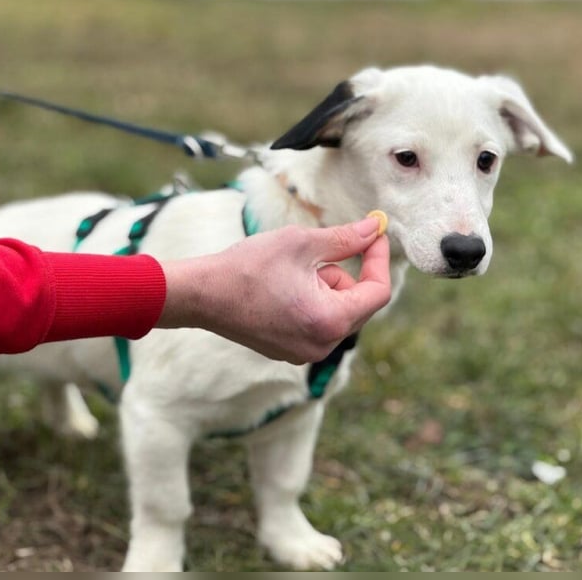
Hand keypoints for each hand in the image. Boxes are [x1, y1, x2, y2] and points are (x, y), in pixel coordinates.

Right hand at [157, 217, 390, 363]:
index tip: (374, 234)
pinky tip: (281, 288)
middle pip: (358, 303)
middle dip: (344, 273)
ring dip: (325, 286)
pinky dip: (311, 301)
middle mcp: (322, 346)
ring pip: (337, 312)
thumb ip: (346, 238)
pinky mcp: (290, 352)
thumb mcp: (302, 243)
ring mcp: (305, 353)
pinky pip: (318, 323)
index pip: (378, 292)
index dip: (379, 259)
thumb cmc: (248, 267)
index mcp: (329, 321)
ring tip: (289, 272)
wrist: (202, 295)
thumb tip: (376, 227)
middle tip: (313, 253)